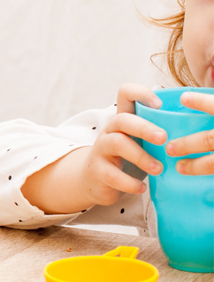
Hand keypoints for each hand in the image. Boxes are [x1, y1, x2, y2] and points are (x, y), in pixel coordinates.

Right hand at [76, 84, 166, 205]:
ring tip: (158, 169)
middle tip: (163, 139)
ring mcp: (101, 149)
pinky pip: (113, 174)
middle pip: (122, 120)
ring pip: (117, 144)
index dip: (141, 93)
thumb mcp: (138, 141)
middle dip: (144, 127)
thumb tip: (187, 127)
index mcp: (123, 120)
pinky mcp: (97, 170)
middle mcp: (109, 130)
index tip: (159, 105)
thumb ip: (155, 131)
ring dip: (141, 156)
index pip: (125, 93)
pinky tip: (141, 188)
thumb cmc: (125, 158)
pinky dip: (130, 182)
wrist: (95, 180)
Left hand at [166, 91, 213, 174]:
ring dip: (197, 166)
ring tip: (179, 167)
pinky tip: (199, 179)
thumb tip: (175, 93)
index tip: (183, 98)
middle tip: (170, 148)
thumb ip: (211, 106)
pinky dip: (210, 177)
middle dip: (189, 144)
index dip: (203, 102)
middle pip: (211, 139)